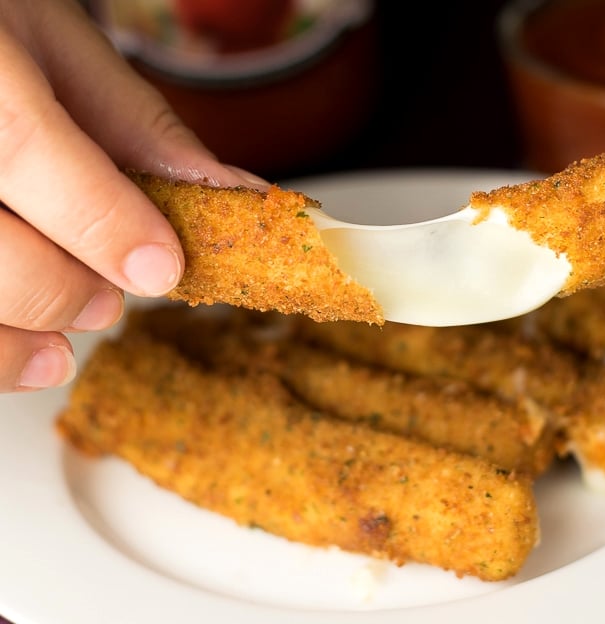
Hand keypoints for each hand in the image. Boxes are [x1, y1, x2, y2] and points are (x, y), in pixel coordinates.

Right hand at [0, 0, 265, 391]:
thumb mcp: (60, 44)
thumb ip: (136, 125)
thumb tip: (230, 192)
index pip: (23, 147)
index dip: (99, 219)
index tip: (162, 269)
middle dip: (61, 289)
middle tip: (111, 302)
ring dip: (15, 335)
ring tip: (62, 348)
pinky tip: (25, 357)